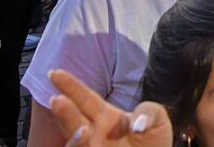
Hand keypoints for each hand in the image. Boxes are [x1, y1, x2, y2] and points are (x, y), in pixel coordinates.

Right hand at [48, 68, 173, 146]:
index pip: (85, 98)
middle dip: (65, 112)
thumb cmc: (153, 143)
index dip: (71, 86)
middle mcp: (94, 134)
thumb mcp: (158, 120)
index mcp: (106, 117)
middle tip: (57, 100)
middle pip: (74, 121)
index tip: (55, 73)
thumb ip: (150, 112)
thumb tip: (137, 124)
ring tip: (82, 129)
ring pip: (75, 143)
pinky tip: (88, 138)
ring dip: (75, 137)